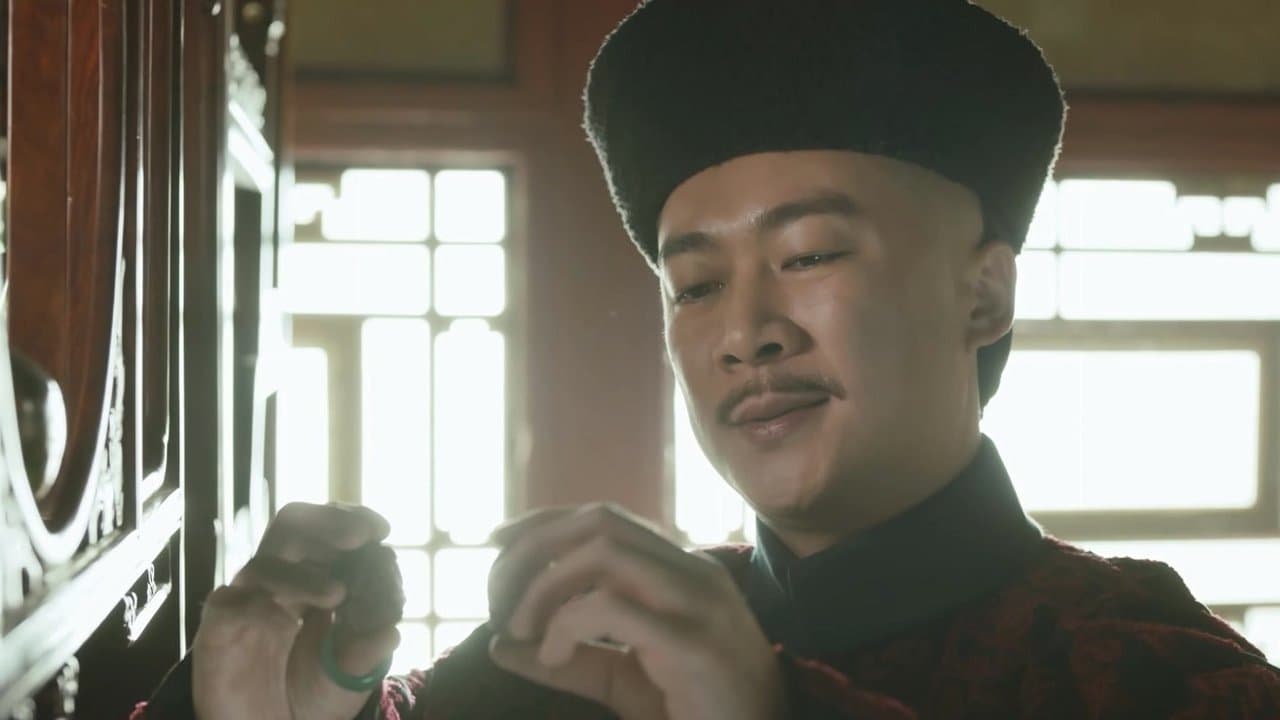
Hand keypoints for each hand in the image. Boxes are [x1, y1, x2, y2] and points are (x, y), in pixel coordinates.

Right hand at [192, 502, 400, 719]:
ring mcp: (247, 602)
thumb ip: (368, 652)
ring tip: (338, 593)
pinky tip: (283, 618)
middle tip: (360, 535)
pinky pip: (228, 605)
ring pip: (264, 564)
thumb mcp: (349, 676)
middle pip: (293, 527)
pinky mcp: (217, 630)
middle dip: (327, 522)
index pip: (328, 531)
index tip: (380, 529)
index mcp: (315, 578)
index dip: (350, 521)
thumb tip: (391, 630)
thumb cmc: (311, 694)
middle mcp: (279, 581)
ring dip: (302, 574)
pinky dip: (255, 603)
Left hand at [486, 503, 786, 719]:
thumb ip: (568, 658)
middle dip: (533, 550)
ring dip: (543, 587)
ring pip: (603, 552)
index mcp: (680, 569)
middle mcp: (692, 571)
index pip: (602, 516)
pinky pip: (612, 607)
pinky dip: (566, 625)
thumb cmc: (698, 709)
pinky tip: (553, 656)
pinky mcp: (694, 643)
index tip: (495, 543)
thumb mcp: (624, 679)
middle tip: (497, 601)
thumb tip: (496, 646)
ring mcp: (698, 602)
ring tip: (518, 630)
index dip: (542, 522)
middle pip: (597, 521)